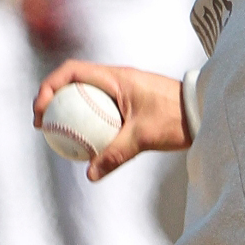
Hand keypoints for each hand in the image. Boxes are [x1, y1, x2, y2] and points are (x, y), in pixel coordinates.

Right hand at [34, 60, 189, 180]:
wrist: (204, 112)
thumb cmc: (176, 118)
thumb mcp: (144, 137)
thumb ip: (116, 154)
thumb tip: (90, 174)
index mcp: (117, 76)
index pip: (72, 71)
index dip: (49, 85)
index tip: (41, 109)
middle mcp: (117, 78)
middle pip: (74, 82)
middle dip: (52, 98)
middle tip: (42, 125)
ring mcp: (123, 89)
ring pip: (86, 95)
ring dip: (69, 109)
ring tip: (57, 135)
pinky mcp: (130, 101)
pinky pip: (101, 107)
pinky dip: (88, 120)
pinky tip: (84, 144)